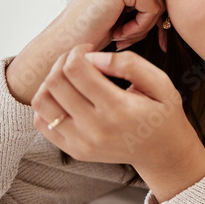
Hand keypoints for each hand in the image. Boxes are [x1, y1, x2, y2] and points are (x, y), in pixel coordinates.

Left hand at [32, 44, 204, 200]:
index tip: (89, 50)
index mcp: (118, 109)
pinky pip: (41, 122)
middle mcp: (96, 129)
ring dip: (50, 82)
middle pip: (55, 82)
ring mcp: (81, 143)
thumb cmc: (162, 114)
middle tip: (79, 60)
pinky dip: (47, 104)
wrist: (163, 153)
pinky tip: (66, 97)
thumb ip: (129, 64)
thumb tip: (93, 57)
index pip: (76, 70)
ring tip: (69, 78)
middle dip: (63, 61)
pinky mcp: (73, 150)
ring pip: (42, 102)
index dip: (78, 51)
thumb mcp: (160, 83)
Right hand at [58, 0, 165, 50]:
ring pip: (161, 2)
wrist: (67, 41)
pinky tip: (117, 32)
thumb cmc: (95, 24)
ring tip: (118, 32)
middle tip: (121, 33)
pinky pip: (154, 10)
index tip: (132, 27)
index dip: (151, 9)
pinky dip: (139, 28)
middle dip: (146, 20)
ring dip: (142, 26)